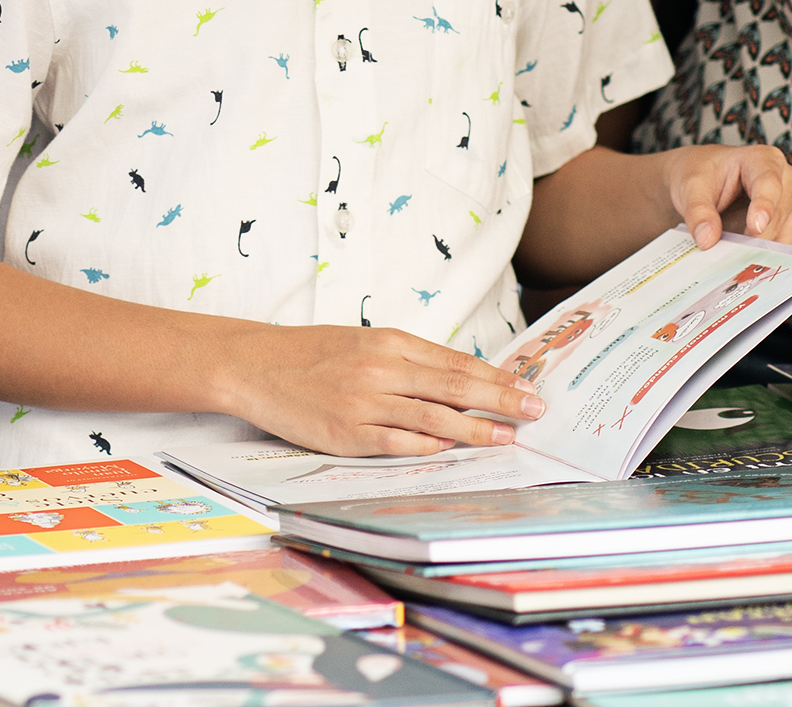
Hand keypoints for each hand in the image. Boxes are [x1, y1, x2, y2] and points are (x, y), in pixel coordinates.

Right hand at [217, 323, 546, 457]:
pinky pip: (397, 442)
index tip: (526, 386)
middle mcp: (381, 368)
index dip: (495, 377)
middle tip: (535, 410)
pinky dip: (428, 446)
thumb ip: (407, 360)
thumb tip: (458, 382)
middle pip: (454, 386)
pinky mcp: (347, 432)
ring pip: (433, 417)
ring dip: (475, 429)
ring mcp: (365, 402)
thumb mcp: (363, 341)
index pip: (455, 361)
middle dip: (501, 400)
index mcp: (389, 341)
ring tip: (506, 437)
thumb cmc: (312, 354)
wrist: (256, 365)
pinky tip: (452, 450)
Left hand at [658, 144, 791, 249]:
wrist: (702, 185)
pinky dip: (775, 259)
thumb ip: (698, 211)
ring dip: (768, 250)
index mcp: (763, 159)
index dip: (764, 206)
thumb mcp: (690, 187)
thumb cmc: (701, 177)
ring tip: (740, 261)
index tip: (754, 228)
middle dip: (761, 235)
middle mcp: (787, 180)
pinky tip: (753, 265)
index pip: (770, 183)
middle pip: (783, 211)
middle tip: (738, 256)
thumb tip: (707, 240)